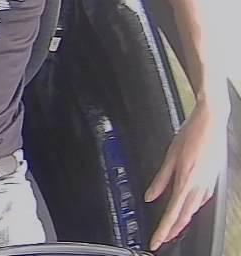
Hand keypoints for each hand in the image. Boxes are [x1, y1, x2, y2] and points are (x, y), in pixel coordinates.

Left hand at [145, 100, 226, 249]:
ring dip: (182, 221)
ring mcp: (208, 183)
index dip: (163, 230)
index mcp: (187, 181)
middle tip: (161, 238)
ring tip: (170, 229)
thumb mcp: (170, 156)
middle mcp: (199, 186)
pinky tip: (186, 209)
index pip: (173, 213)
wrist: (211, 122)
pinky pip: (201, 199)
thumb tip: (150, 196)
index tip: (156, 240)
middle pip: (184, 215)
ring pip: (193, 209)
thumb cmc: (191, 135)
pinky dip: (191, 208)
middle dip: (172, 230)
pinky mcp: (211, 180)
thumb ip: (160, 180)